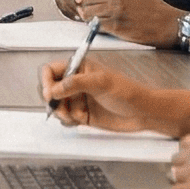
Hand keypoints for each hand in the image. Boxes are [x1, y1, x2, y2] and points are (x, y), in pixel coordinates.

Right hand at [39, 55, 189, 138]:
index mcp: (78, 68)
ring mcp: (78, 99)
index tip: (49, 95)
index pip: (51, 70)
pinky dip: (69, 121)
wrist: (143, 113)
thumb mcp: (101, 83)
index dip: (46, 81)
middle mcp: (75, 83)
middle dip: (53, 101)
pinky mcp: (83, 114)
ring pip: (57, 106)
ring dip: (62, 113)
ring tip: (76, 116)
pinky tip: (82, 120)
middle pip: (50, 89)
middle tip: (61, 110)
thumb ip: (75, 83)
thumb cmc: (126, 91)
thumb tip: (53, 89)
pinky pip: (67, 118)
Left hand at [71, 0, 183, 47]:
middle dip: (86, 6)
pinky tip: (96, 27)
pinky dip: (95, 27)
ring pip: (91, 14)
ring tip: (89, 20)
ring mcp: (116, 14)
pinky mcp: (118, 28)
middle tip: (84, 11)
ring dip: (88, 17)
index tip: (87, 1)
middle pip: (89, 1)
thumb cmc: (155, 8)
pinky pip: (99, 26)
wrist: (169, 24)